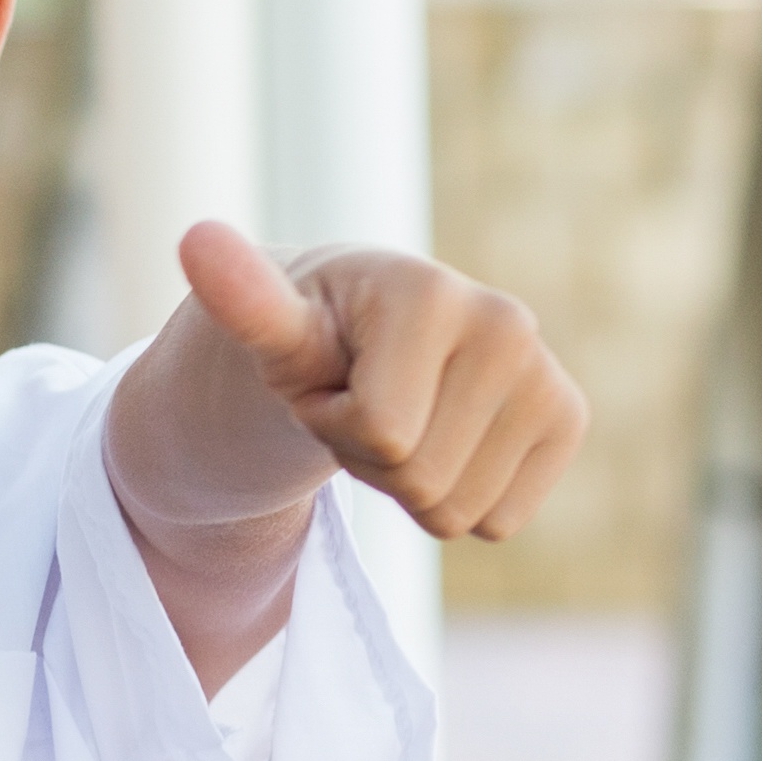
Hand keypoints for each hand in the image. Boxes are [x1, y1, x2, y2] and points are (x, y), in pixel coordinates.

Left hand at [158, 222, 586, 541]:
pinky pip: (498, 522)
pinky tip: (441, 437)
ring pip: (457, 513)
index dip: (334, 428)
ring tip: (397, 417)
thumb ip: (241, 300)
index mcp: (432, 294)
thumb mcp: (271, 329)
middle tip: (362, 405)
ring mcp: (547, 373)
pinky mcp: (566, 419)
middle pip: (420, 481)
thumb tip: (195, 238)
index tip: (328, 384)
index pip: (383, 435)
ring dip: (409, 484)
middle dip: (371, 461)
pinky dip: (458, 500)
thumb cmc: (310, 334)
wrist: (363, 332)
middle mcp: (507, 324)